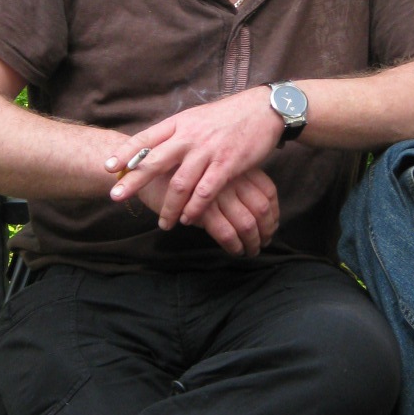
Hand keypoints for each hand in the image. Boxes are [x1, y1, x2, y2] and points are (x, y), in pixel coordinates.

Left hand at [106, 89, 284, 232]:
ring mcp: (207, 150)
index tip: (108, 167)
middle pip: (154, 161)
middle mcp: (189, 136)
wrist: (263, 110)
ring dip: (169, 206)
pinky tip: (188, 219)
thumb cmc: (227, 117)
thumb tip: (153, 148)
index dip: (125, 153)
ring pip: (179, 183)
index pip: (146, 138)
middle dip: (133, 181)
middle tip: (116, 196)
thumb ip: (176, 134)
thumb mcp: (196, 118)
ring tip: (163, 223)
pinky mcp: (227, 164)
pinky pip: (205, 192)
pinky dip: (194, 208)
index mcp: (179, 123)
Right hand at [132, 164, 279, 256]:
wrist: (140, 163)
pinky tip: (234, 251)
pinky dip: (233, 246)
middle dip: (266, 231)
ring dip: (251, 242)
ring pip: (247, 223)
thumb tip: (244, 198)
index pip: (268, 191)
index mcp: (235, 165)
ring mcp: (217, 193)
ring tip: (249, 251)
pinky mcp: (201, 209)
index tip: (270, 227)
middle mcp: (230, 177)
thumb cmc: (173, 165)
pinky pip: (226, 233)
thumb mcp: (207, 163)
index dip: (273, 213)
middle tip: (263, 243)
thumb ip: (226, 176)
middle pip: (262, 209)